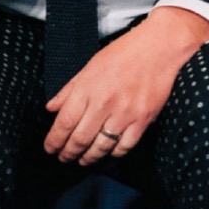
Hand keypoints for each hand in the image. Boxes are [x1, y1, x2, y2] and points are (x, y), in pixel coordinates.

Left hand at [44, 6, 208, 163]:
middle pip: (80, 139)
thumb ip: (69, 89)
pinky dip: (114, 154)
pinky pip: (125, 145)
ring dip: (88, 157)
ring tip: (82, 160)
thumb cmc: (123, 54)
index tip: (50, 148)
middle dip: (68, 153)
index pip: (64, 122)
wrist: (158, 48)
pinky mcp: (143, 119)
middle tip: (63, 158)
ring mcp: (125, 113)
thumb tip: (51, 108)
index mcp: (88, 89)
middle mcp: (104, 104)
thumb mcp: (90, 67)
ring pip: (101, 146)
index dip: (54, 140)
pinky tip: (108, 153)